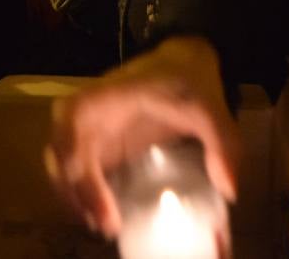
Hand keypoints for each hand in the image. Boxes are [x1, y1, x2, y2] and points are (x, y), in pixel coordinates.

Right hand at [46, 36, 239, 237]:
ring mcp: (83, 127)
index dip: (84, 185)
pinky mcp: (92, 139)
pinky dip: (82, 194)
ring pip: (59, 168)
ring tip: (106, 226)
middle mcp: (81, 113)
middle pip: (59, 161)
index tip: (108, 218)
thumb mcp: (209, 106)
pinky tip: (106, 214)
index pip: (74, 143)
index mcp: (100, 99)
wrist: (180, 58)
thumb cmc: (187, 79)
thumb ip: (223, 144)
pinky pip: (73, 169)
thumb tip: (229, 190)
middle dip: (76, 199)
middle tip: (108, 229)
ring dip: (75, 200)